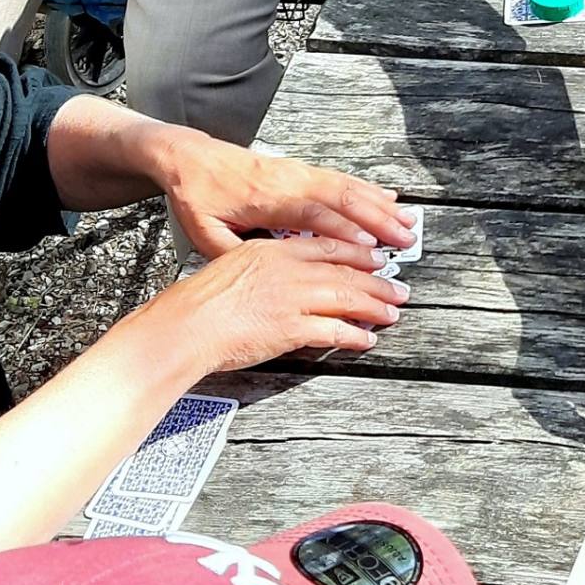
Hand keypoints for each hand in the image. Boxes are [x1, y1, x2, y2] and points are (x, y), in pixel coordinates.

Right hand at [151, 234, 406, 371]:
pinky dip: (355, 335)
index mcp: (273, 250)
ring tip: (392, 312)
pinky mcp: (292, 328)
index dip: (358, 252)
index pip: (327, 246)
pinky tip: (367, 339)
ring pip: (347, 297)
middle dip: (377, 281)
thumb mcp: (234, 264)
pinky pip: (334, 330)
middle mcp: (288, 269)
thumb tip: (283, 272)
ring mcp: (292, 298)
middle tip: (398, 288)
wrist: (187, 324)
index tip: (377, 257)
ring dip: (375, 306)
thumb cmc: (201, 300)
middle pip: (345, 271)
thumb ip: (264, 264)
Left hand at [161, 135, 412, 259]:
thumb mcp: (204, 232)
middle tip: (406, 240)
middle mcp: (289, 181)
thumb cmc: (197, 194)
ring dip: (380, 205)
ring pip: (347, 187)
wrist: (190, 156)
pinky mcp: (300, 169)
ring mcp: (297, 172)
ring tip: (408, 222)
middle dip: (378, 220)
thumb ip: (234, 254)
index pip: (315, 216)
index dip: (345, 233)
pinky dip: (368, 189)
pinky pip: (340, 179)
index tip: (372, 250)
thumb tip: (263, 276)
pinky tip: (387, 198)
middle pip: (342, 198)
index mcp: (267, 199)